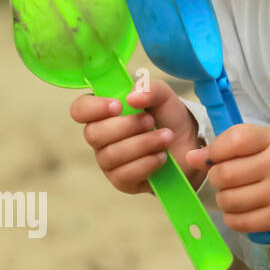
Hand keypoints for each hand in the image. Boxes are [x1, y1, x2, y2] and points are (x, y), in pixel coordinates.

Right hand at [72, 82, 204, 195]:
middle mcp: (100, 137)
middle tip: (151, 121)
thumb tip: (131, 97)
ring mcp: (108, 160)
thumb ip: (149, 88)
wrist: (189, 143)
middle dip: (127, 126)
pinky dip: (147, 163)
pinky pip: (124, 174)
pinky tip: (162, 156)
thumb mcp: (164, 96)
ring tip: (166, 137)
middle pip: (93, 134)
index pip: (80, 110)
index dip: (94, 108)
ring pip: (111, 155)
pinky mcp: (121, 180)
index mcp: (103, 112)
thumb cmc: (168, 117)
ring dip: (143, 143)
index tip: (118, 106)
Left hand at [183, 124, 269, 233]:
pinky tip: (243, 208)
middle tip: (227, 178)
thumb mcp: (262, 142)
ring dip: (224, 198)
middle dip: (216, 177)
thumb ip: (227, 144)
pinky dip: (232, 217)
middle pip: (225, 174)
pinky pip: (237, 222)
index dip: (216, 150)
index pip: (234, 140)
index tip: (218, 156)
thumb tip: (191, 158)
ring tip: (236, 193)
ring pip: (227, 200)